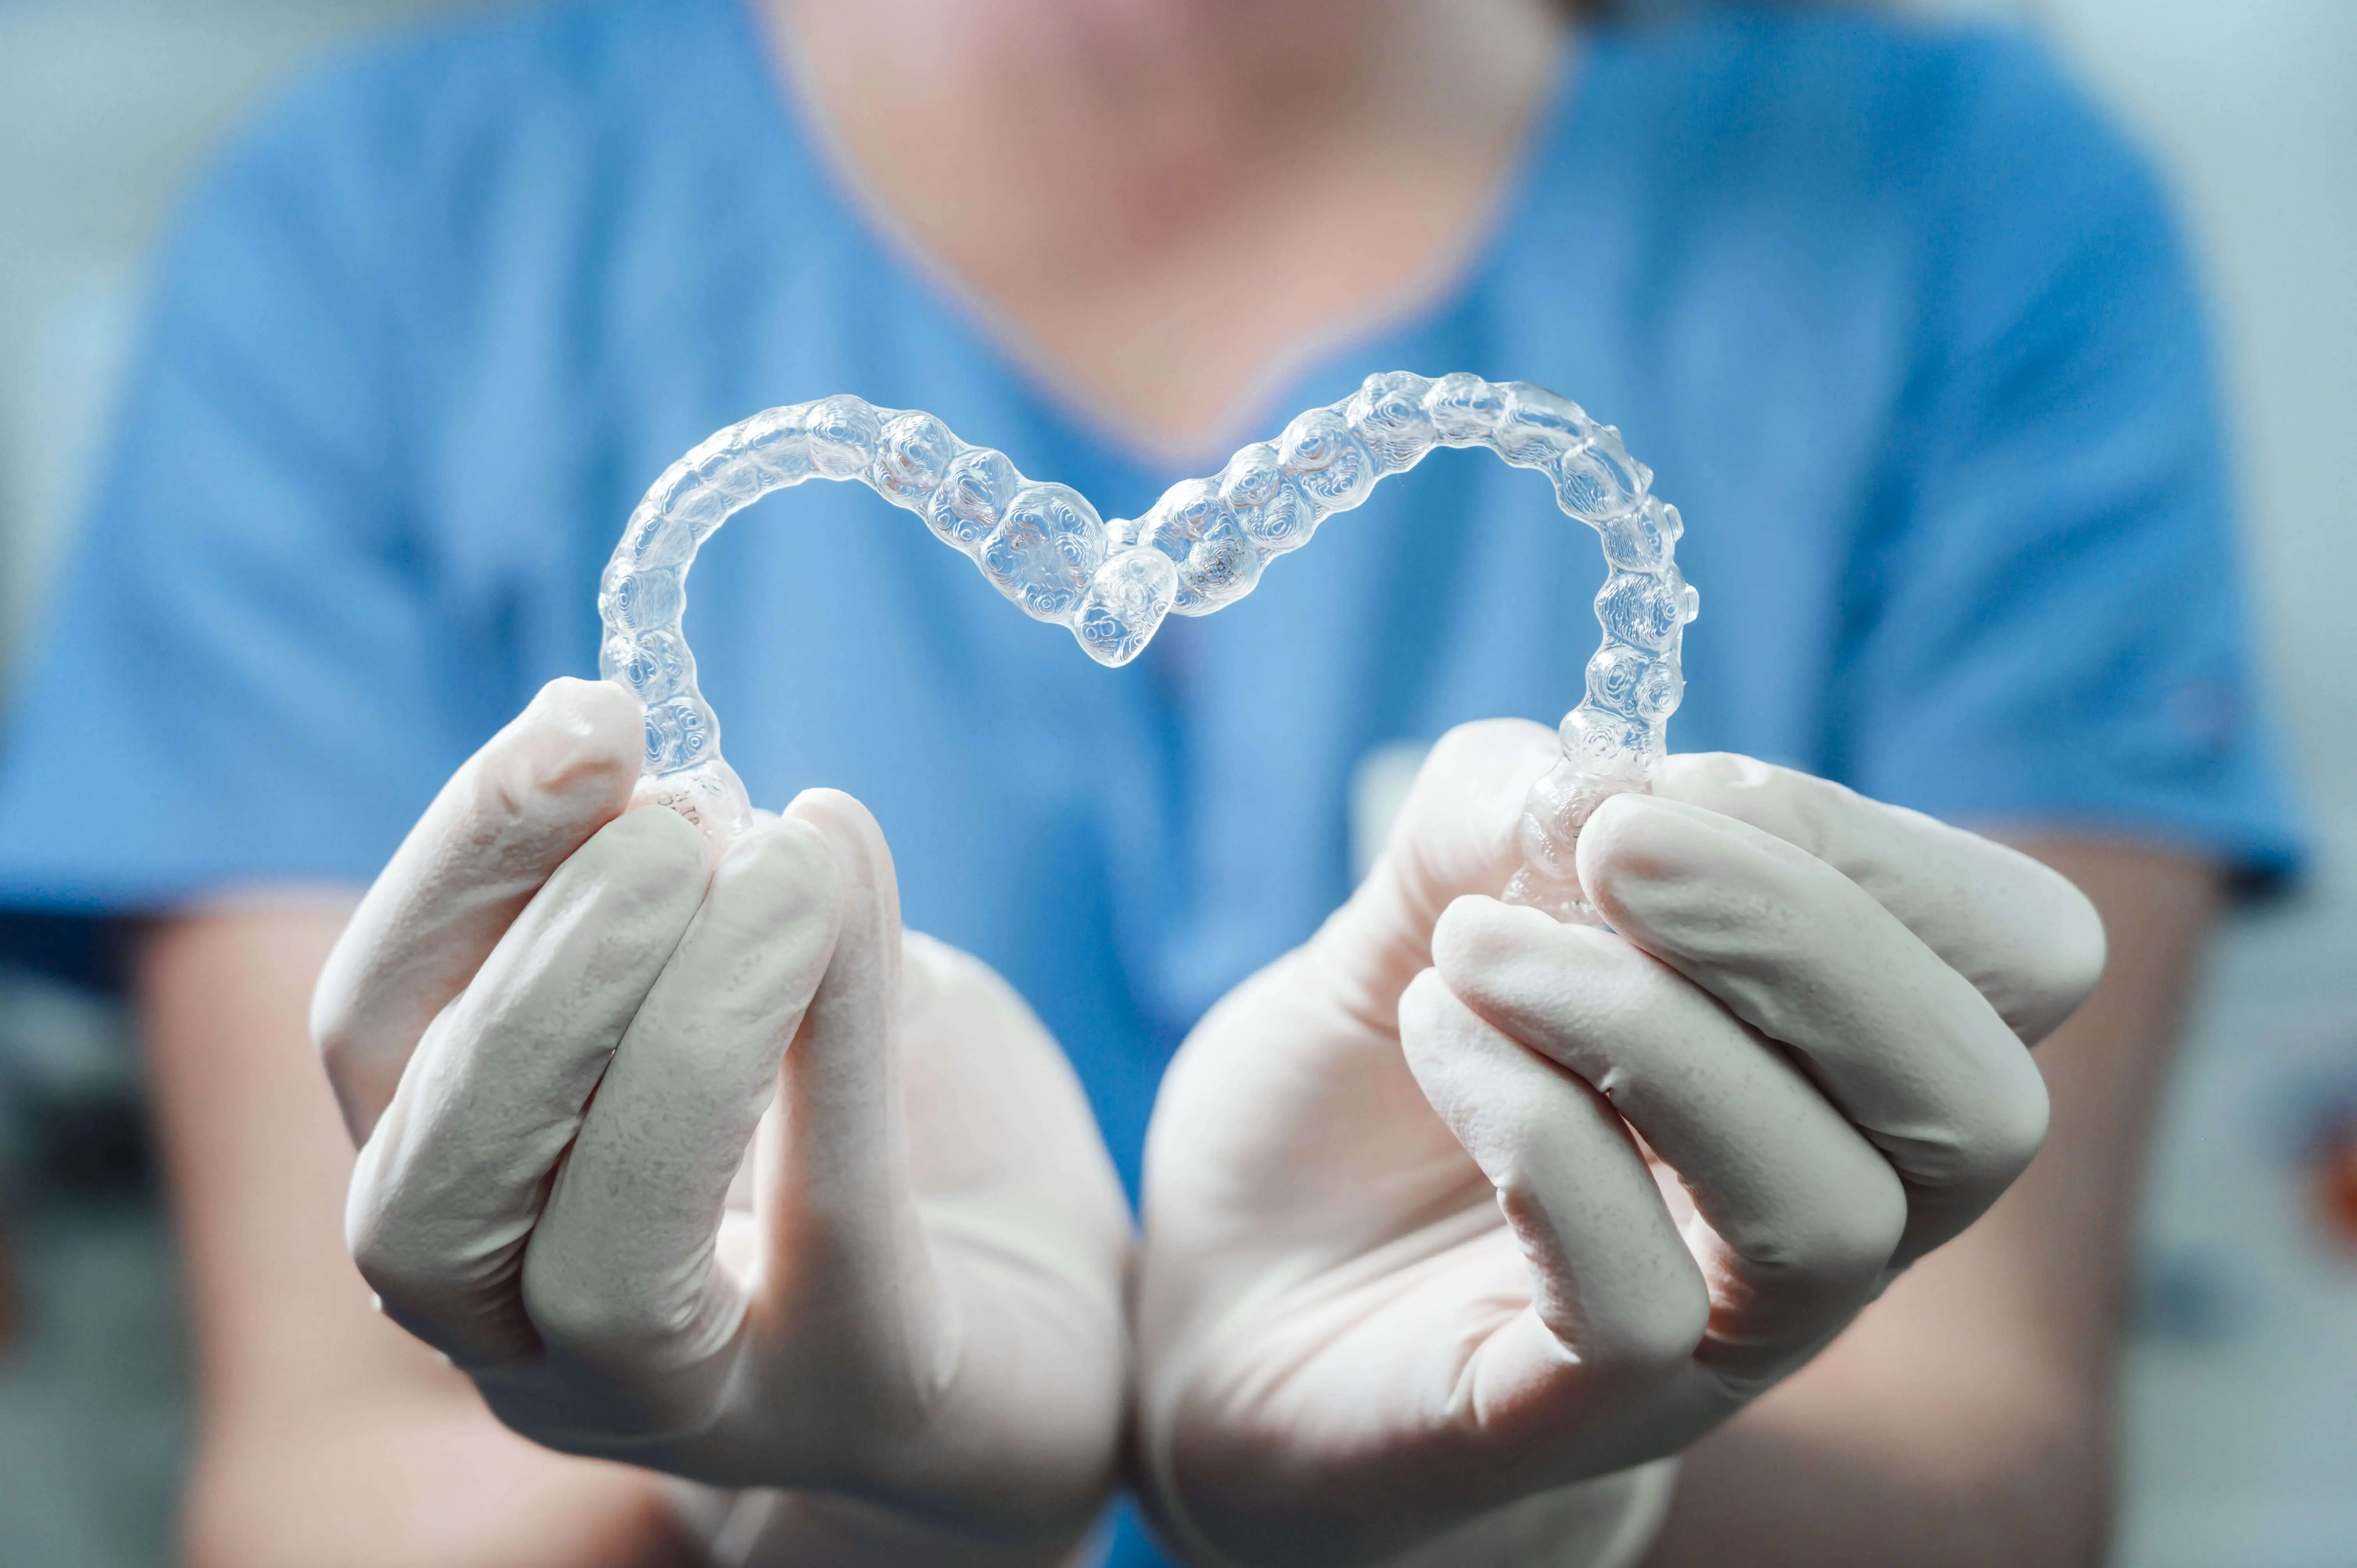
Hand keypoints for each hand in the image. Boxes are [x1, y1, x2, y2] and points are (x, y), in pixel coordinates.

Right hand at [311, 679, 1129, 1562]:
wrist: (1062, 1312)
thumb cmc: (899, 1133)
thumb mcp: (786, 985)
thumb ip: (707, 910)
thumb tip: (685, 785)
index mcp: (482, 1199)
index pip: (382, 1039)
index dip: (458, 862)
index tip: (583, 717)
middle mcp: (535, 1332)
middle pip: (425, 1179)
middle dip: (539, 968)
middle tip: (674, 814)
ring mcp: (688, 1398)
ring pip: (588, 1253)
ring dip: (669, 1024)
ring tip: (774, 865)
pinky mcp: (859, 1393)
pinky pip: (822, 1222)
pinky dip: (828, 1042)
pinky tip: (849, 895)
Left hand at [1134, 720, 2103, 1567]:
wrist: (1220, 1291)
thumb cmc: (1357, 1097)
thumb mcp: (1417, 906)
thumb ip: (1504, 814)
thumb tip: (1594, 774)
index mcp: (1828, 1060)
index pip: (2009, 956)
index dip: (1862, 843)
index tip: (1662, 790)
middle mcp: (1817, 1211)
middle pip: (1977, 1103)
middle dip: (1808, 934)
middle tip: (1613, 845)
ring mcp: (1714, 1340)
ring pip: (1829, 1210)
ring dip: (1645, 1025)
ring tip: (1472, 945)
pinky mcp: (1575, 1421)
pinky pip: (1640, 1307)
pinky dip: (1534, 1132)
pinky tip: (1435, 1042)